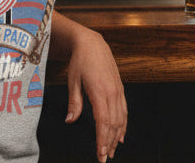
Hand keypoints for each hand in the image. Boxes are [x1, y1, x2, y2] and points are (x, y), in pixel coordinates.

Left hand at [64, 27, 126, 161]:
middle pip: (114, 124)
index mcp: (100, 91)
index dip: (102, 140)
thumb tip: (70, 121)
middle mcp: (112, 92)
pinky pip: (124, 110)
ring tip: (112, 150)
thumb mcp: (72, 81)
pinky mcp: (120, 88)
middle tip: (104, 158)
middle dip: (109, 143)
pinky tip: (121, 134)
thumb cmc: (80, 61)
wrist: (92, 43)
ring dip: (117, 136)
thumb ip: (74, 102)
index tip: (100, 154)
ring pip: (121, 119)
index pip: (103, 122)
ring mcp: (118, 90)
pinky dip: (123, 124)